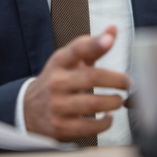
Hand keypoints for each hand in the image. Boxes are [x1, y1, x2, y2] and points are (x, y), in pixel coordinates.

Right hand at [24, 25, 129, 140]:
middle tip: (128, 83)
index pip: (77, 49)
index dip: (94, 43)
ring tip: (119, 100)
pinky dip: (104, 123)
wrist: (28, 108)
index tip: (109, 39)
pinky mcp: (60, 127)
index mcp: (60, 61)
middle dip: (116, 80)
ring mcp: (57, 105)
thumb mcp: (69, 60)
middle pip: (92, 77)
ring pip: (92, 104)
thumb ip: (92, 45)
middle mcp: (57, 82)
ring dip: (113, 102)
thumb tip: (113, 29)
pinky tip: (109, 117)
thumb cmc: (57, 79)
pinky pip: (89, 127)